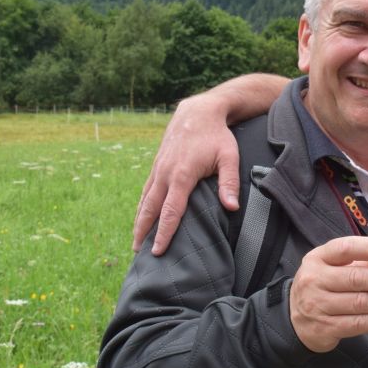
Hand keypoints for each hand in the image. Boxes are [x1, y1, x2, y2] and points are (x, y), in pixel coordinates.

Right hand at [133, 94, 240, 254]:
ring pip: (144, 200)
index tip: (158, 251)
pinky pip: (146, 190)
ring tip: (135, 244)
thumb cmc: (218, 136)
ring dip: (138, 222)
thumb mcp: (229, 156)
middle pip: (150, 209)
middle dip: (144, 232)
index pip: (170, 211)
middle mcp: (165, 174)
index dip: (164, 233)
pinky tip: (140, 219)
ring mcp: (158, 169)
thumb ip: (229, 182)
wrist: (198, 112)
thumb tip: (232, 208)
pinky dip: (141, 207)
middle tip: (139, 255)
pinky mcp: (157, 166)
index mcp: (182, 175)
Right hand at [290, 236, 367, 352]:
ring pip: (359, 303)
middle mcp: (314, 280)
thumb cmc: (322, 286)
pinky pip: (357, 324)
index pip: (346, 248)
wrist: (295, 319)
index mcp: (318, 258)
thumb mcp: (331, 267)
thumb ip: (360, 262)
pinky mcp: (324, 328)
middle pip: (356, 278)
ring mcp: (317, 305)